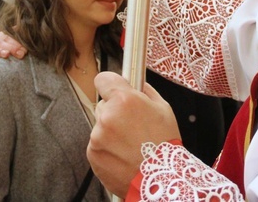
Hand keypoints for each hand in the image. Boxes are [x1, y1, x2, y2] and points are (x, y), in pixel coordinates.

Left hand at [87, 72, 180, 195]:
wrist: (160, 179)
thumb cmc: (164, 144)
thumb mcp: (163, 108)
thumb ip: (145, 90)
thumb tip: (136, 83)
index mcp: (124, 100)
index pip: (103, 79)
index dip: (111, 84)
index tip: (115, 89)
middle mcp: (107, 116)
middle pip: (103, 104)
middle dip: (114, 111)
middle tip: (132, 124)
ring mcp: (97, 136)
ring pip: (100, 126)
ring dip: (111, 131)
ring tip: (130, 143)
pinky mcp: (93, 153)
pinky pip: (97, 143)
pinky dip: (107, 148)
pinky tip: (123, 154)